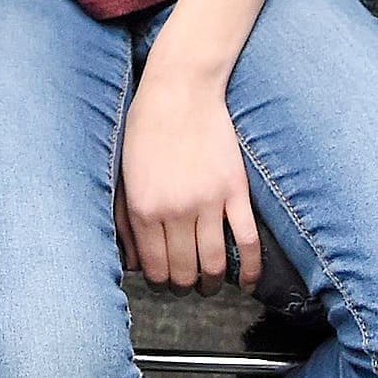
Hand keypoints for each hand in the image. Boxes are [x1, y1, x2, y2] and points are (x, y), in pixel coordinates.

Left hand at [117, 65, 258, 293]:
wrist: (180, 90)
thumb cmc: (146, 129)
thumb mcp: (125, 176)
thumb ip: (126, 222)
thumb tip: (134, 263)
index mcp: (145, 208)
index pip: (155, 267)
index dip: (161, 283)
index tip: (166, 282)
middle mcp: (176, 211)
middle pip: (184, 271)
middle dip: (184, 287)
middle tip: (187, 286)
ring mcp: (209, 202)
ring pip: (215, 263)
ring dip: (213, 283)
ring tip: (211, 286)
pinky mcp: (235, 191)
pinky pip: (248, 239)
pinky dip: (252, 268)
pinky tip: (249, 283)